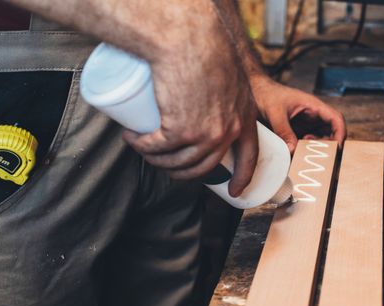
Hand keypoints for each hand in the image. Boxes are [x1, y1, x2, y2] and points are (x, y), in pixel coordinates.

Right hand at [123, 17, 258, 196]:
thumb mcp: (228, 73)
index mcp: (244, 116)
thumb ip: (224, 91)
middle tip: (163, 162)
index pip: (250, 156)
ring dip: (156, 160)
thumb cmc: (204, 45)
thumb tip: (207, 104)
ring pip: (177, 161)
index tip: (235, 191)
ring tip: (142, 146)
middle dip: (181, 172)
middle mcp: (228, 129)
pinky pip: (157, 148)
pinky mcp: (181, 129)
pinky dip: (141, 147)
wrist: (189, 36)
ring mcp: (205, 133)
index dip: (243, 177)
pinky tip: (133, 140)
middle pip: (204, 166)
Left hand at [249, 75, 345, 151]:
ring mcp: (305, 125)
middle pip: (331, 133)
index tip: (337, 148)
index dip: (340, 133)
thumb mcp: (274, 112)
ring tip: (302, 152)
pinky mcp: (296, 133)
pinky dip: (304, 152)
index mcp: (313, 106)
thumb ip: (283, 130)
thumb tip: (293, 150)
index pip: (336, 119)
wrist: (253, 92)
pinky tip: (295, 153)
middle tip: (316, 155)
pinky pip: (306, 145)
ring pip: (319, 141)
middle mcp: (313, 116)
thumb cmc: (265, 94)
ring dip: (315, 150)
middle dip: (328, 146)